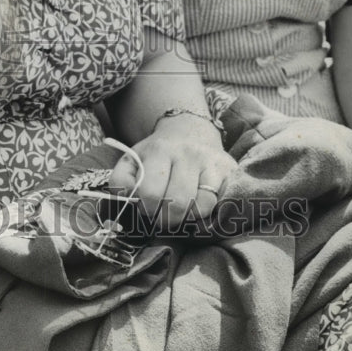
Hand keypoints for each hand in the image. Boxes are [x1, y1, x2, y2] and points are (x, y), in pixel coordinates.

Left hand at [108, 116, 236, 230]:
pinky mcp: (230, 172)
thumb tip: (127, 202)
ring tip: (182, 211)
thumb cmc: (158, 155)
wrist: (190, 131)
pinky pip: (221, 205)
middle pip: (178, 203)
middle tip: (164, 216)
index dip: (146, 209)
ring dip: (189, 218)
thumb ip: (121, 182)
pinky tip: (200, 206)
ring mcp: (212, 162)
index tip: (147, 208)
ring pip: (202, 207)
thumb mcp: (133, 161)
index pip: (150, 193)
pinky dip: (210, 213)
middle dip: (167, 219)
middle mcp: (188, 153)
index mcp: (159, 150)